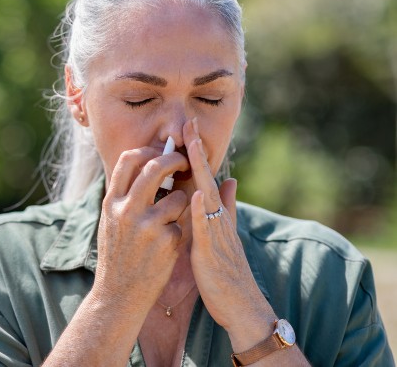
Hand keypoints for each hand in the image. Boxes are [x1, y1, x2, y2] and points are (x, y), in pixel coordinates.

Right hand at [92, 146, 189, 319]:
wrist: (118, 295)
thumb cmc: (117, 256)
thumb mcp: (110, 222)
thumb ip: (124, 196)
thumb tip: (142, 166)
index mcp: (112, 202)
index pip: (128, 160)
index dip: (148, 150)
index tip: (160, 151)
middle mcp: (127, 210)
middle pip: (156, 167)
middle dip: (175, 160)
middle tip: (185, 162)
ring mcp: (147, 225)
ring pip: (178, 198)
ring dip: (180, 206)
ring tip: (167, 225)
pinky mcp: (166, 241)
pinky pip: (181, 224)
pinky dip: (177, 233)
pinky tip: (164, 250)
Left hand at [183, 118, 276, 348]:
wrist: (241, 305)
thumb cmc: (227, 270)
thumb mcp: (224, 233)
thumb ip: (226, 207)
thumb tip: (230, 180)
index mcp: (216, 215)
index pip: (205, 178)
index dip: (197, 155)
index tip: (188, 130)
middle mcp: (218, 218)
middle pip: (207, 178)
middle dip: (197, 151)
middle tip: (188, 123)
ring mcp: (216, 233)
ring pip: (207, 196)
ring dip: (200, 171)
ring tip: (190, 146)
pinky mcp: (212, 251)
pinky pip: (207, 228)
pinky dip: (203, 210)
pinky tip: (197, 194)